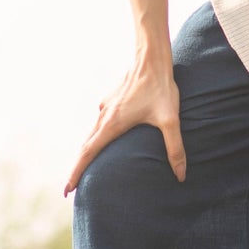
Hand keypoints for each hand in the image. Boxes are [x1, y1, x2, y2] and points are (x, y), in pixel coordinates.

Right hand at [64, 57, 186, 193]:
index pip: (88, 153)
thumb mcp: (171, 120)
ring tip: (85, 168)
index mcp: (112, 124)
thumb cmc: (160, 88)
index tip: (67, 190)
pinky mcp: (110, 100)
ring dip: (87, 152)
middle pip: (85, 147)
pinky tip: (104, 141)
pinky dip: (97, 137)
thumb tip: (181, 176)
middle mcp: (104, 116)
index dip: (76, 173)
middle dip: (78, 168)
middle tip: (71, 188)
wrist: (151, 58)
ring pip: (91, 134)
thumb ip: (175, 149)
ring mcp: (105, 107)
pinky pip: (99, 123)